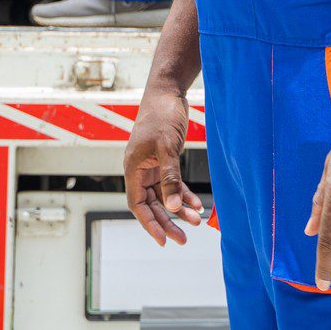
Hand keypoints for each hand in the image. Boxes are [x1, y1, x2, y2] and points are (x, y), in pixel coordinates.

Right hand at [123, 88, 203, 245]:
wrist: (167, 91)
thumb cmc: (162, 114)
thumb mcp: (167, 147)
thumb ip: (169, 177)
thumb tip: (172, 207)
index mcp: (133, 168)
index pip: (137, 204)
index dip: (149, 223)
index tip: (163, 240)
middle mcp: (140, 170)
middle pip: (151, 204)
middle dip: (167, 221)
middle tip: (183, 238)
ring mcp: (152, 165)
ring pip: (164, 195)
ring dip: (178, 208)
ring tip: (195, 221)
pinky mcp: (164, 159)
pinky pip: (172, 183)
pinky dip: (183, 194)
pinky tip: (197, 204)